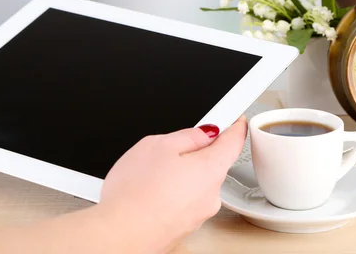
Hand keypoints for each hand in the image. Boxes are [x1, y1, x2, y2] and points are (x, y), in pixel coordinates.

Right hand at [99, 117, 247, 253]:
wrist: (120, 235)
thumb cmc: (136, 193)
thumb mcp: (158, 145)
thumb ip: (188, 135)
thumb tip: (203, 134)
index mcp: (211, 169)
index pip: (234, 142)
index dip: (235, 127)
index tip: (235, 120)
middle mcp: (211, 195)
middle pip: (211, 164)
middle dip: (194, 155)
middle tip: (168, 149)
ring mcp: (198, 215)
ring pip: (194, 184)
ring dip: (179, 176)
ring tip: (150, 176)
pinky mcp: (183, 227)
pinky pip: (181, 202)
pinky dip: (169, 195)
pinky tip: (148, 194)